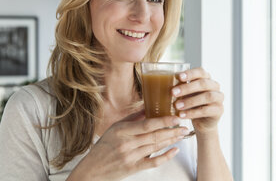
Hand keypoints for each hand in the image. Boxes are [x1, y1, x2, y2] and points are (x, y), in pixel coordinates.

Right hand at [69, 111, 188, 180]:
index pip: (146, 124)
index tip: (175, 117)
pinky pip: (153, 162)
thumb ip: (132, 118)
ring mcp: (130, 157)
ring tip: (181, 135)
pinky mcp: (133, 168)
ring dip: (171, 140)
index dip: (163, 121)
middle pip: (154, 136)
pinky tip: (174, 150)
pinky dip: (165, 156)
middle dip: (172, 131)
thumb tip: (148, 106)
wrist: (92, 169)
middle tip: (184, 127)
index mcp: (121, 131)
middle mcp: (126, 144)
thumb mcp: (114, 128)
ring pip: (155, 147)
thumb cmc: (103, 146)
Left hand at [171, 67, 223, 134]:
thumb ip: (178, 87)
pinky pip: (206, 110)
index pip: (200, 71)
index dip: (190, 73)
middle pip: (203, 83)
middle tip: (173, 93)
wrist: (202, 122)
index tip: (179, 77)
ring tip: (176, 106)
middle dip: (187, 88)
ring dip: (190, 101)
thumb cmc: (190, 103)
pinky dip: (192, 113)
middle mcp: (215, 86)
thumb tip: (158, 82)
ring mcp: (219, 98)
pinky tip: (182, 115)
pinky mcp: (219, 110)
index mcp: (206, 78)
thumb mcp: (184, 94)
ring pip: (206, 96)